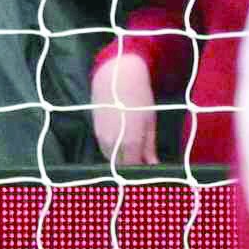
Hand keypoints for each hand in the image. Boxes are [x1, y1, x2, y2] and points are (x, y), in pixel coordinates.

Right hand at [88, 47, 160, 170]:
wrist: (117, 75)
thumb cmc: (140, 97)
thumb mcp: (150, 122)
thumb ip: (150, 146)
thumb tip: (153, 164)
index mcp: (130, 143)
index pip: (134, 168)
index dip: (142, 172)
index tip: (150, 171)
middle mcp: (113, 143)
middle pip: (120, 166)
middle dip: (131, 167)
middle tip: (142, 163)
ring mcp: (101, 137)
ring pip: (110, 158)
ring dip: (120, 159)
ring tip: (132, 152)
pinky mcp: (95, 130)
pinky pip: (104, 148)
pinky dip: (113, 150)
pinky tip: (122, 141)